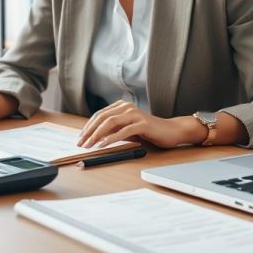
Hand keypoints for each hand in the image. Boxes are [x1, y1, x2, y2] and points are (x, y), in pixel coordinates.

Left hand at [76, 100, 206, 148]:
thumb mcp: (127, 130)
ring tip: (89, 145)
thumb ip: (113, 131)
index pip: (99, 115)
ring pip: (110, 123)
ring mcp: (134, 114)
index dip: (88, 126)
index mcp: (122, 106)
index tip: (80, 138)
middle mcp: (127, 107)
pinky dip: (110, 138)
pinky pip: (123, 131)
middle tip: (80, 143)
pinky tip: (103, 145)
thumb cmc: (149, 131)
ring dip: (96, 135)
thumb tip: (95, 138)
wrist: (171, 131)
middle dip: (88, 131)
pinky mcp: (142, 123)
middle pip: (101, 118)